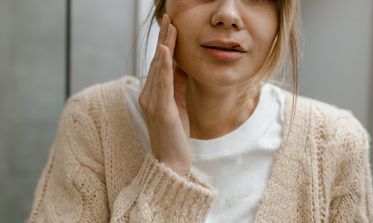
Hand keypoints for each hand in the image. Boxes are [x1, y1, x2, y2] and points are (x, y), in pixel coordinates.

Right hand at [138, 14, 190, 176]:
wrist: (171, 160)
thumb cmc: (175, 134)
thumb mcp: (178, 104)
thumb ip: (178, 85)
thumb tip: (183, 66)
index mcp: (152, 93)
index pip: (159, 64)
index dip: (165, 43)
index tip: (170, 25)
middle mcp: (148, 94)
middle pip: (157, 61)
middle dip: (164, 38)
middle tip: (169, 16)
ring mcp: (153, 101)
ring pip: (159, 68)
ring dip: (165, 45)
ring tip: (170, 25)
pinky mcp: (161, 110)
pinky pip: (163, 84)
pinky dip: (163, 65)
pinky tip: (165, 49)